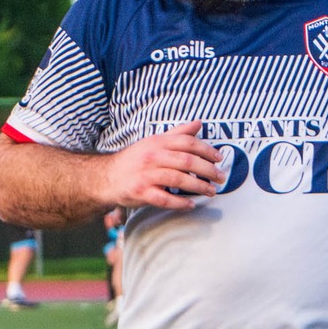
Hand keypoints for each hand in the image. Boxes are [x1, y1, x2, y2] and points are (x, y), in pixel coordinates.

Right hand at [103, 120, 223, 211]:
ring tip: (211, 191)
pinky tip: (191, 204)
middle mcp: (152, 156)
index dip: (207, 150)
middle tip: (220, 177)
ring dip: (198, 186)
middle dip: (208, 170)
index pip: (187, 142)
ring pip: (178, 179)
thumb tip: (199, 124)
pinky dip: (180, 202)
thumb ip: (177, 134)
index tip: (219, 158)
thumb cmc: (135, 160)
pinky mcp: (140, 192)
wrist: (106, 177)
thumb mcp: (154, 142)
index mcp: (157, 142)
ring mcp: (146, 175)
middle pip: (187, 161)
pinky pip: (164, 198)